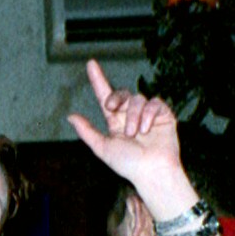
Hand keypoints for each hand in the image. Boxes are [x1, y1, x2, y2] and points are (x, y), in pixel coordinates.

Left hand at [67, 60, 195, 216]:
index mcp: (116, 122)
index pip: (105, 96)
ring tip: (135, 134)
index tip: (90, 63)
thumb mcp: (103, 148)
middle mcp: (131, 115)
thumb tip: (71, 116)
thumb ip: (87, 131)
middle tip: (111, 109)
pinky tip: (147, 129)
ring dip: (133, 116)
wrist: (152, 172)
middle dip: (115, 98)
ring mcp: (148, 114)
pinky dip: (149, 114)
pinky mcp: (163, 115)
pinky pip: (155, 103)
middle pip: (122, 94)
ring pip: (137, 99)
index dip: (98, 80)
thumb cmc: (128, 165)